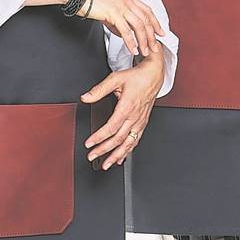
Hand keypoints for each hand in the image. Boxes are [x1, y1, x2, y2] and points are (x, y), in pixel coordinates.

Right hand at [81, 0, 164, 58]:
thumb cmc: (89, 0)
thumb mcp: (109, 7)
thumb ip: (119, 20)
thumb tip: (125, 34)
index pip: (147, 10)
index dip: (155, 22)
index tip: (160, 32)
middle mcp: (127, 0)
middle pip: (146, 19)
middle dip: (152, 35)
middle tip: (155, 47)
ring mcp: (121, 6)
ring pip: (139, 25)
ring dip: (144, 40)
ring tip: (145, 51)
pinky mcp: (113, 13)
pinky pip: (126, 30)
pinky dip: (131, 42)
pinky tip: (133, 49)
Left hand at [81, 51, 163, 169]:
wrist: (154, 76)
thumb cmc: (137, 77)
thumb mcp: (116, 79)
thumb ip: (99, 89)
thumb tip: (86, 97)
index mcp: (127, 107)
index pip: (111, 128)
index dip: (99, 137)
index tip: (89, 143)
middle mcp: (135, 117)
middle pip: (119, 139)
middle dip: (104, 150)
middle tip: (92, 156)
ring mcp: (140, 121)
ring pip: (129, 143)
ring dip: (117, 155)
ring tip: (107, 164)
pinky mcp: (143, 123)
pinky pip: (136, 140)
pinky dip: (128, 150)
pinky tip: (122, 157)